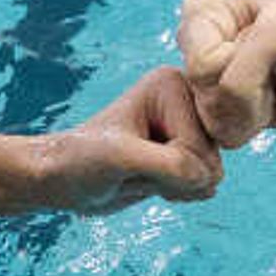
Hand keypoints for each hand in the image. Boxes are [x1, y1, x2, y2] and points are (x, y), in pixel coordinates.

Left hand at [39, 66, 223, 211]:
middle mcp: (187, 99)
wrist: (64, 180)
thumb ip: (170, 165)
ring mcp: (190, 126)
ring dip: (175, 186)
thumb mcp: (119, 158)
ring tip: (140, 173)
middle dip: (174, 177)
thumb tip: (209, 180)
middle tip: (135, 168)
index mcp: (172, 84)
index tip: (130, 153)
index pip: (197, 145)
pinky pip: (206, 184)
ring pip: (210, 175)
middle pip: (211, 161)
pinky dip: (179, 192)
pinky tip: (152, 180)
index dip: (167, 164)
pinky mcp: (188, 151)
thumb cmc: (81, 160)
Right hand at [177, 0, 275, 145]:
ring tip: (274, 85)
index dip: (235, 64)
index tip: (269, 44)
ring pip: (210, 116)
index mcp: (203, 9)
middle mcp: (200, 42)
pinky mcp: (228, 110)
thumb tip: (219, 132)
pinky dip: (250, 126)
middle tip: (275, 68)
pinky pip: (222, 134)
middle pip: (200, 91)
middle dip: (243, 90)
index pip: (198, 62)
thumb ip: (234, 79)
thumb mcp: (275, 37)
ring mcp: (213, 78)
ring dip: (249, 110)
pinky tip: (272, 104)